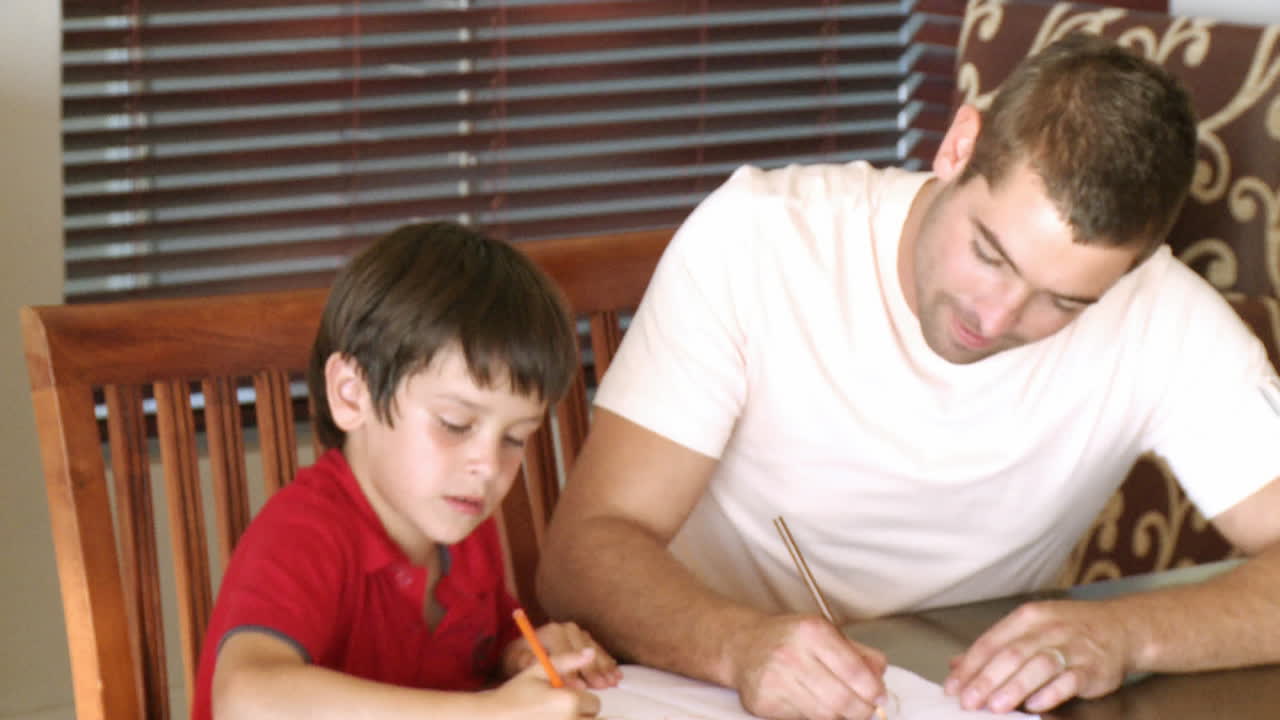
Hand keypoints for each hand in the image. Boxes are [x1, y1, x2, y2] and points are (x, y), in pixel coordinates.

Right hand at [491, 647, 602, 718]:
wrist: (494, 717)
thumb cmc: (516, 694)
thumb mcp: (539, 670)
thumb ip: (567, 660)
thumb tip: (591, 652)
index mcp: (569, 701)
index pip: (595, 702)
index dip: (581, 699)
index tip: (563, 698)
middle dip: (583, 714)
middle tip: (560, 709)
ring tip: (557, 716)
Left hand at [504, 621, 622, 688]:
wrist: (524, 651)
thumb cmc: (520, 658)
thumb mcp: (518, 660)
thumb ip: (527, 661)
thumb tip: (536, 662)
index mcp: (553, 632)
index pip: (566, 653)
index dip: (573, 671)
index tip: (579, 687)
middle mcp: (568, 629)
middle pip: (584, 651)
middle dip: (593, 670)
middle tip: (601, 687)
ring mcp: (579, 633)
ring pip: (595, 651)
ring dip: (604, 668)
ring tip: (612, 682)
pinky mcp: (586, 640)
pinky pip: (600, 651)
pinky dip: (608, 663)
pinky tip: (615, 674)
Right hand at [728, 613, 887, 719]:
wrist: (744, 645)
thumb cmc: (789, 639)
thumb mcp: (826, 633)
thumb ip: (859, 654)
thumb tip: (880, 679)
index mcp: (812, 631)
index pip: (855, 671)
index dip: (874, 691)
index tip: (879, 697)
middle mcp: (791, 654)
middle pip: (842, 699)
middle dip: (861, 711)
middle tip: (866, 710)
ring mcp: (775, 680)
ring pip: (824, 715)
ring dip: (840, 717)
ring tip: (841, 708)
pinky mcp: (764, 702)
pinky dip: (813, 718)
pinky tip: (812, 704)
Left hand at [944, 599, 1131, 713]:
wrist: (1121, 628)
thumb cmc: (1068, 630)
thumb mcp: (1030, 629)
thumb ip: (995, 648)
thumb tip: (956, 665)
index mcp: (1027, 618)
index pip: (991, 642)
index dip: (970, 666)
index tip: (953, 687)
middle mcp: (1048, 629)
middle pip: (1012, 654)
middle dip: (986, 679)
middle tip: (968, 701)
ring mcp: (1072, 648)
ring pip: (1038, 666)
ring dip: (1015, 687)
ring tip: (995, 706)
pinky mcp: (1093, 668)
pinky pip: (1070, 681)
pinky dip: (1051, 693)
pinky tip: (1035, 706)